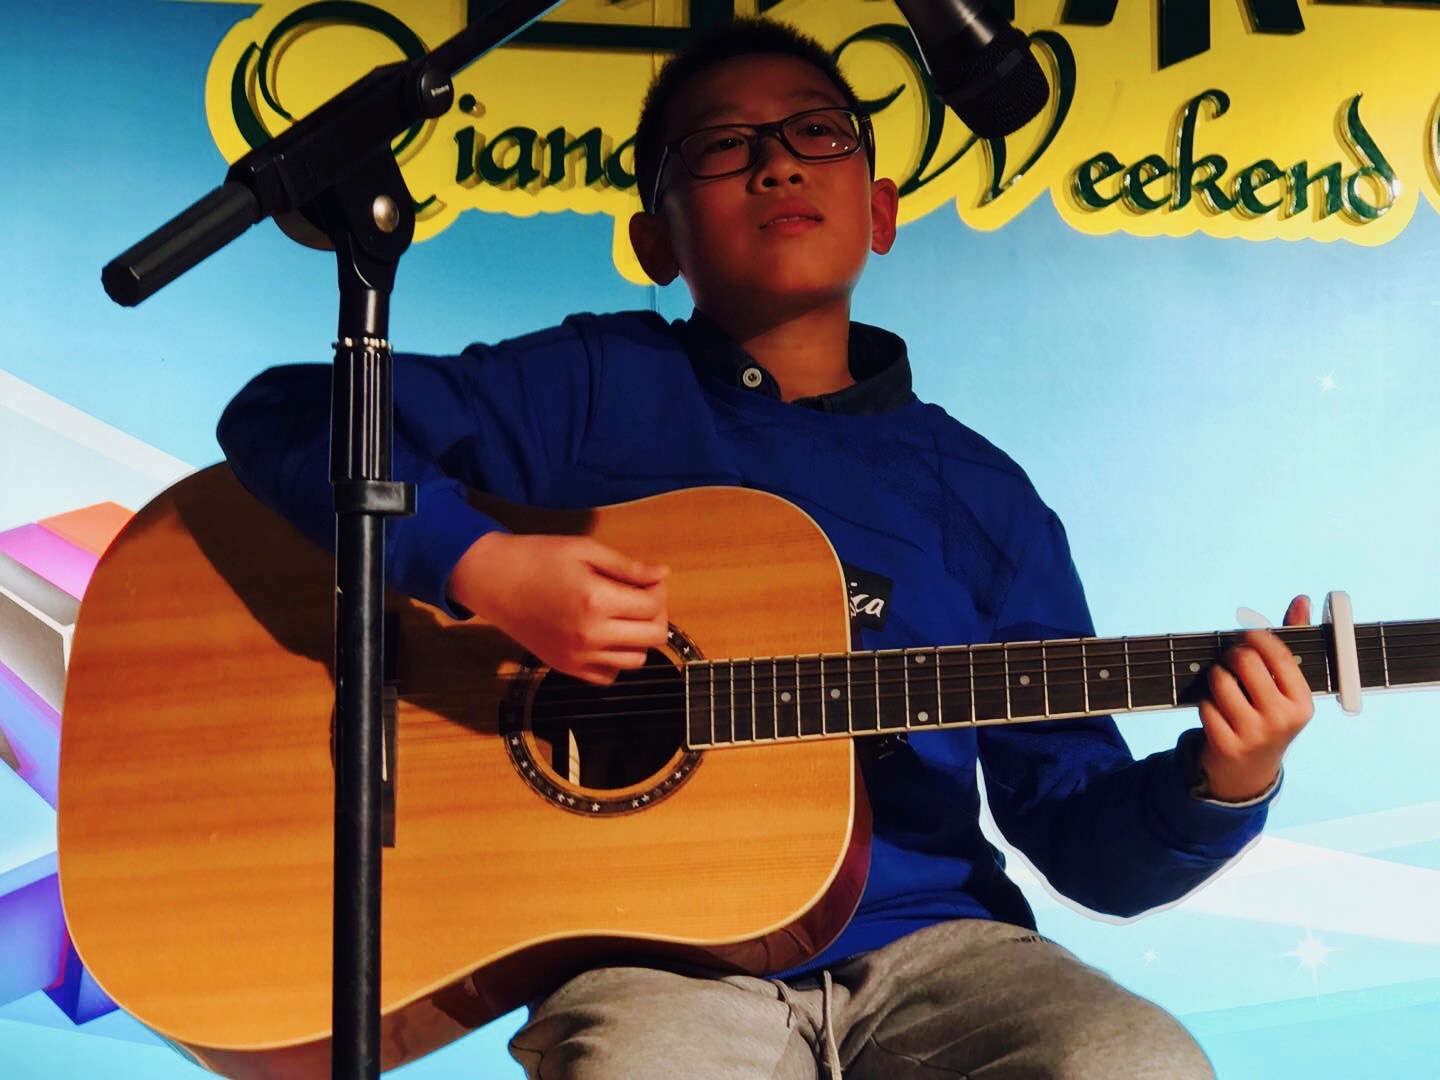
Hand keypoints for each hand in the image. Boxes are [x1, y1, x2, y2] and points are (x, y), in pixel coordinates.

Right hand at [448, 532, 668, 684]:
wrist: (494, 581)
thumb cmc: (539, 558)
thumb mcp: (585, 550)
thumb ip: (628, 567)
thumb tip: (662, 575)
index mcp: (597, 601)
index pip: (653, 607)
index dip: (658, 590)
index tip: (648, 580)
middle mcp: (591, 635)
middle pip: (653, 637)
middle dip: (655, 615)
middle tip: (641, 598)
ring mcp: (578, 657)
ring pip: (636, 660)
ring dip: (639, 638)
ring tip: (623, 617)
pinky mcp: (566, 668)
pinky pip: (608, 676)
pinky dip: (615, 659)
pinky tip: (605, 636)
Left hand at [1196, 595, 1314, 800]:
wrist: (1248, 770)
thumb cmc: (1269, 715)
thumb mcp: (1286, 687)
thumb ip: (1291, 642)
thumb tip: (1301, 600)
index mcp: (1303, 702)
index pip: (1277, 653)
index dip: (1256, 636)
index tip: (1246, 634)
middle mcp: (1282, 719)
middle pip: (1244, 660)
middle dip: (1231, 655)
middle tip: (1230, 661)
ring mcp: (1254, 734)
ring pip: (1219, 680)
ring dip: (1214, 678)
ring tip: (1223, 688)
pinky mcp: (1226, 745)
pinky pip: (1204, 705)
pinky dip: (1205, 703)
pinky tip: (1216, 712)